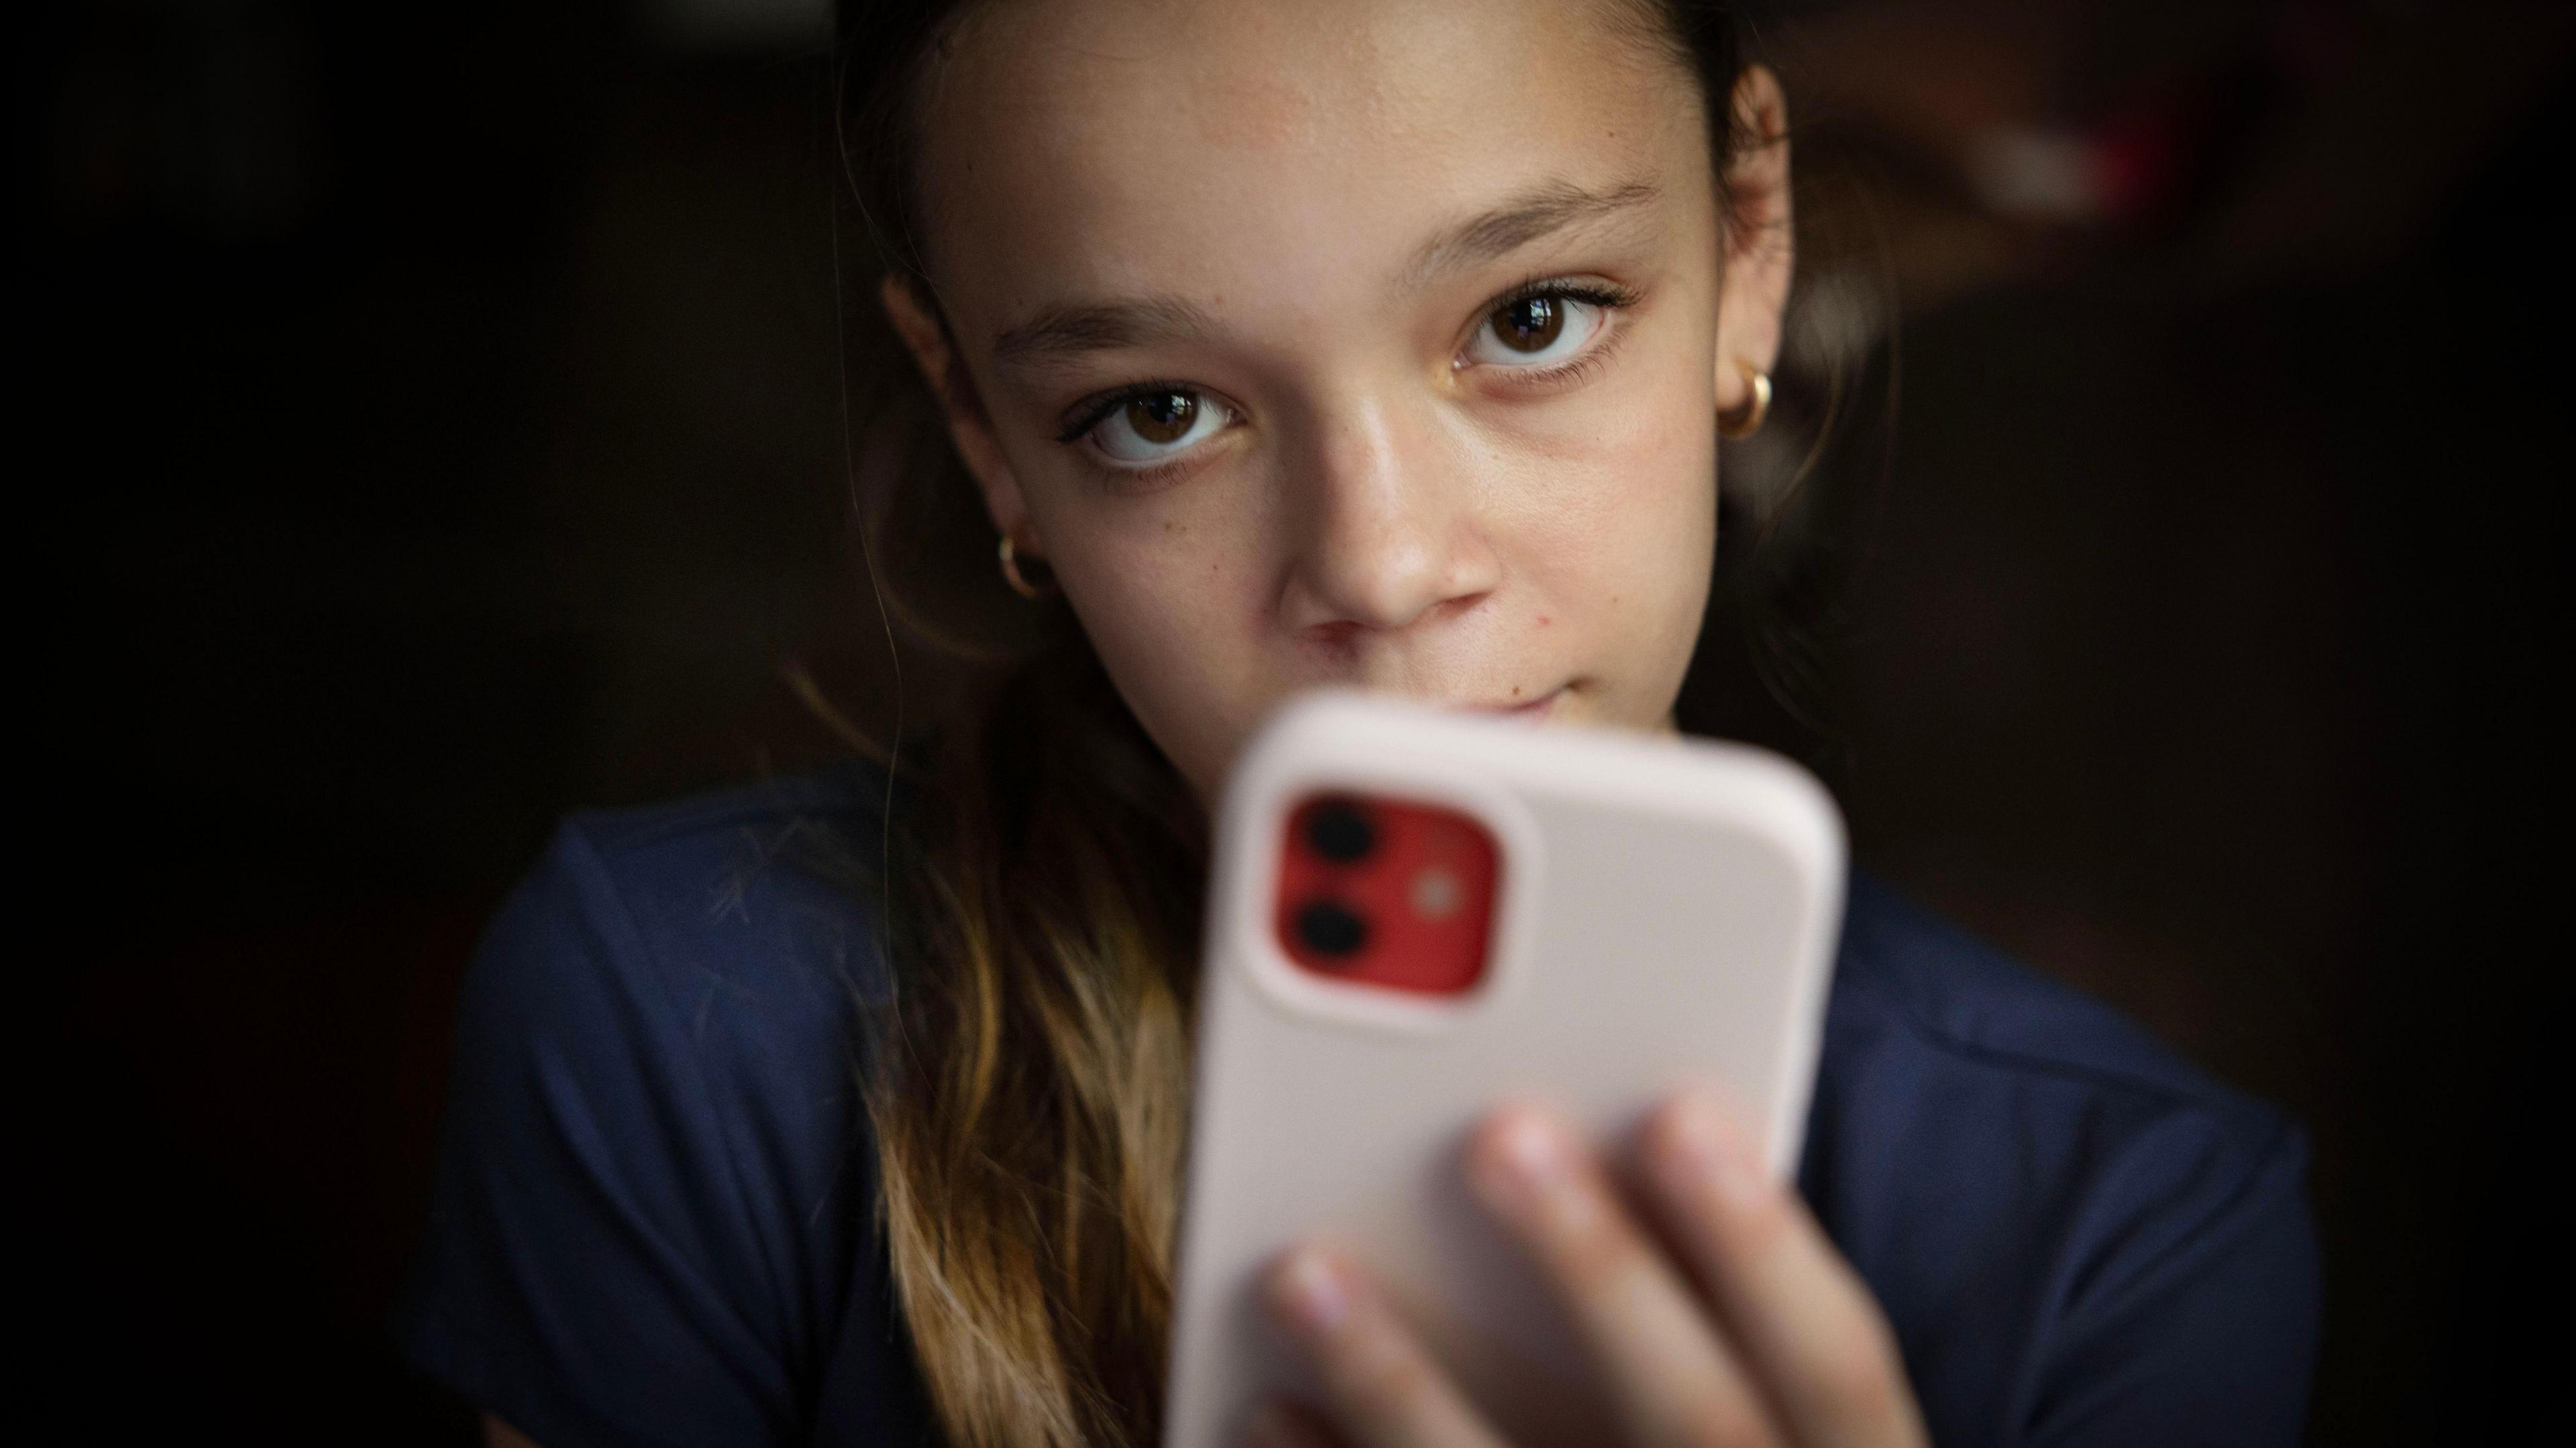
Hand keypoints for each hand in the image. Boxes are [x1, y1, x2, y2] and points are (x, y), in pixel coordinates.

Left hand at [1251, 1087, 1928, 1447]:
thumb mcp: (1779, 1419)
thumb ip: (1729, 1320)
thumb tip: (1641, 1125)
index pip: (1840, 1366)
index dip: (1763, 1244)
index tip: (1678, 1110)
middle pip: (1694, 1418)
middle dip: (1595, 1270)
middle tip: (1495, 1134)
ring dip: (1398, 1380)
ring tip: (1300, 1269)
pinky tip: (1271, 1403)